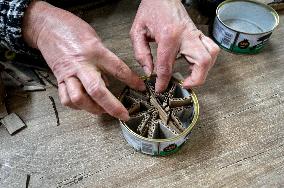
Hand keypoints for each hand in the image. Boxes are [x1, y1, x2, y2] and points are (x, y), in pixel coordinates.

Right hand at [22, 1, 144, 120]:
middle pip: (97, 90)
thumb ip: (103, 59)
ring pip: (79, 99)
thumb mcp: (95, 39)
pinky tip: (85, 105)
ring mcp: (68, 74)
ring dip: (93, 109)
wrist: (46, 26)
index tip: (141, 88)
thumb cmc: (72, 29)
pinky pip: (66, 99)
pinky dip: (77, 106)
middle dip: (112, 106)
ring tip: (103, 110)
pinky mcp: (59, 79)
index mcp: (95, 51)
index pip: (117, 68)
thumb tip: (109, 80)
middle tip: (123, 115)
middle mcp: (81, 65)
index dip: (131, 80)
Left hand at [130, 0, 219, 91]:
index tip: (160, 88)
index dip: (163, 81)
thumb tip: (149, 71)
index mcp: (169, 36)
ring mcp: (195, 33)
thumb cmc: (151, 10)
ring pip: (211, 55)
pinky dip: (207, 61)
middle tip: (184, 85)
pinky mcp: (198, 33)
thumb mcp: (137, 31)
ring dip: (204, 71)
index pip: (167, 66)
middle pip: (201, 62)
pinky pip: (211, 48)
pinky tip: (195, 66)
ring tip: (191, 78)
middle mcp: (186, 35)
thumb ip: (141, 53)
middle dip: (195, 80)